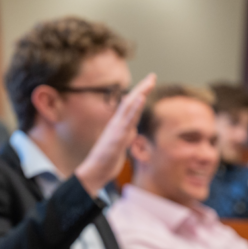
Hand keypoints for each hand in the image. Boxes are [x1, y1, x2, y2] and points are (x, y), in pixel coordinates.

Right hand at [75, 73, 156, 195]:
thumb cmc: (106, 160)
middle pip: (130, 102)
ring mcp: (116, 129)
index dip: (140, 93)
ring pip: (128, 108)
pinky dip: (134, 108)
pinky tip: (140, 98)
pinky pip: (127, 120)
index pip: (130, 106)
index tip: (149, 82)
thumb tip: (132, 130)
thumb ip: (126, 135)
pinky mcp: (116, 137)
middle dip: (142, 88)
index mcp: (118, 126)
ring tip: (148, 83)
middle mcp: (116, 124)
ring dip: (139, 94)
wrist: (95, 172)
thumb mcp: (120, 145)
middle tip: (152, 76)